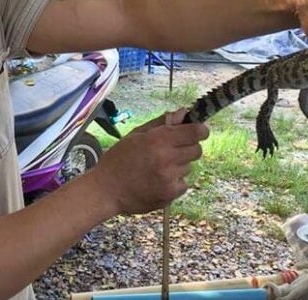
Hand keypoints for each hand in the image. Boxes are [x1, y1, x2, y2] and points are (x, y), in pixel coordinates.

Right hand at [89, 108, 208, 214]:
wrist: (106, 190)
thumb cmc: (119, 159)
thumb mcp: (137, 134)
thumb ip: (162, 123)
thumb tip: (184, 112)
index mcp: (158, 140)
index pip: (195, 132)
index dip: (200, 130)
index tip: (199, 130)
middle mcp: (167, 159)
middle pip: (197, 150)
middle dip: (189, 147)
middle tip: (173, 150)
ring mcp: (169, 178)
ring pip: (189, 167)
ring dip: (179, 166)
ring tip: (157, 168)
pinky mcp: (170, 195)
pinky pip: (183, 184)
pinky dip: (174, 182)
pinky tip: (157, 181)